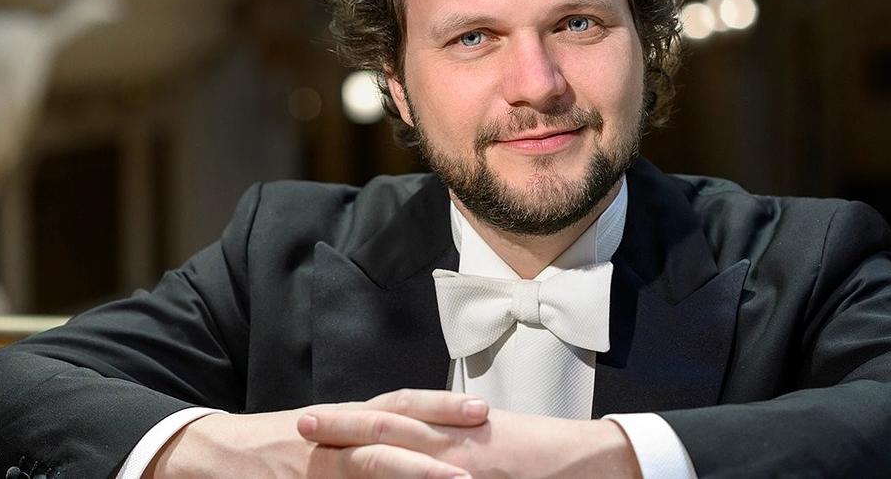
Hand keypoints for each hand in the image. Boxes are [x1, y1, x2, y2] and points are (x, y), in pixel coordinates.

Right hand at [145, 389, 488, 477]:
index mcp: (346, 419)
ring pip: (371, 461)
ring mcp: (317, 461)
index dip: (440, 406)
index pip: (400, 406)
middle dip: (440, 425)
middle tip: (483, 425)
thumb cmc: (274, 446)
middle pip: (393, 423)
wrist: (209, 455)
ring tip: (454, 476)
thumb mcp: (326, 435)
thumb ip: (364, 439)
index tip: (481, 409)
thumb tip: (414, 444)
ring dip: (415, 467)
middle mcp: (335, 433)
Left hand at [298, 404, 641, 478]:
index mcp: (455, 429)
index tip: (325, 419)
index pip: (399, 418)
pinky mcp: (474, 472)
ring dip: (357, 439)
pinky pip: (428, 475)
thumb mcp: (494, 449)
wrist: (589, 458)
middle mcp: (453, 436)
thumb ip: (460, 450)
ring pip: (399, 443)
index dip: (359, 419)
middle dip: (344, 424)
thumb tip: (432, 462)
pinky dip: (399, 474)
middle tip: (302, 422)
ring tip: (318, 437)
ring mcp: (462, 455)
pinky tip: (368, 469)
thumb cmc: (545, 457)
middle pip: (389, 423)